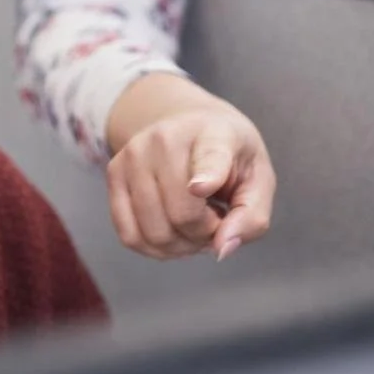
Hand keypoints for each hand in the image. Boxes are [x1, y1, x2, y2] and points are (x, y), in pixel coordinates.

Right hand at [105, 78, 275, 260]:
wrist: (190, 124)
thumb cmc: (229, 157)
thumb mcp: (259, 180)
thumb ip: (250, 217)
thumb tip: (220, 249)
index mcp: (214, 134)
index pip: (209, 159)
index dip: (206, 177)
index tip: (201, 188)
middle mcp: (164, 138)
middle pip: (182, 216)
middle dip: (204, 235)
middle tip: (214, 219)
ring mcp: (132, 154)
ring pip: (154, 232)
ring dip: (180, 245)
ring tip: (193, 223)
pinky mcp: (113, 173)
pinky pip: (129, 235)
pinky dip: (153, 248)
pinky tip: (170, 231)